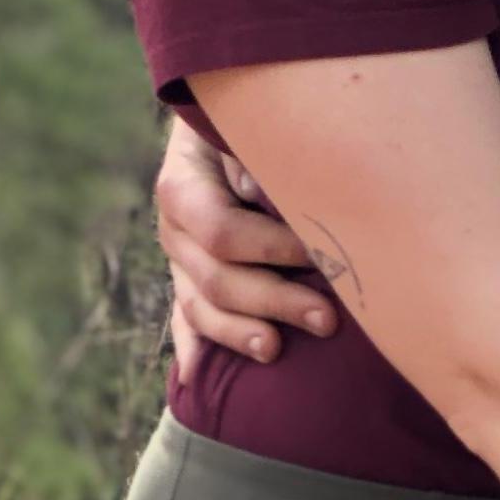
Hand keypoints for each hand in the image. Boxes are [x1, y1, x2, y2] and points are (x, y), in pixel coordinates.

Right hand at [156, 112, 335, 364]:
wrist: (217, 119)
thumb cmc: (245, 120)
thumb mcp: (241, 122)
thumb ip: (247, 151)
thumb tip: (250, 188)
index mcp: (181, 188)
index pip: (221, 233)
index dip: (270, 247)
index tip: (318, 251)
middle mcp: (172, 231)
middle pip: (215, 280)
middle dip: (273, 301)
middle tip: (327, 318)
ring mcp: (177, 261)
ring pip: (200, 310)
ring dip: (240, 334)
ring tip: (277, 351)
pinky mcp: (187, 281)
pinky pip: (184, 320)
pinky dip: (192, 349)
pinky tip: (198, 379)